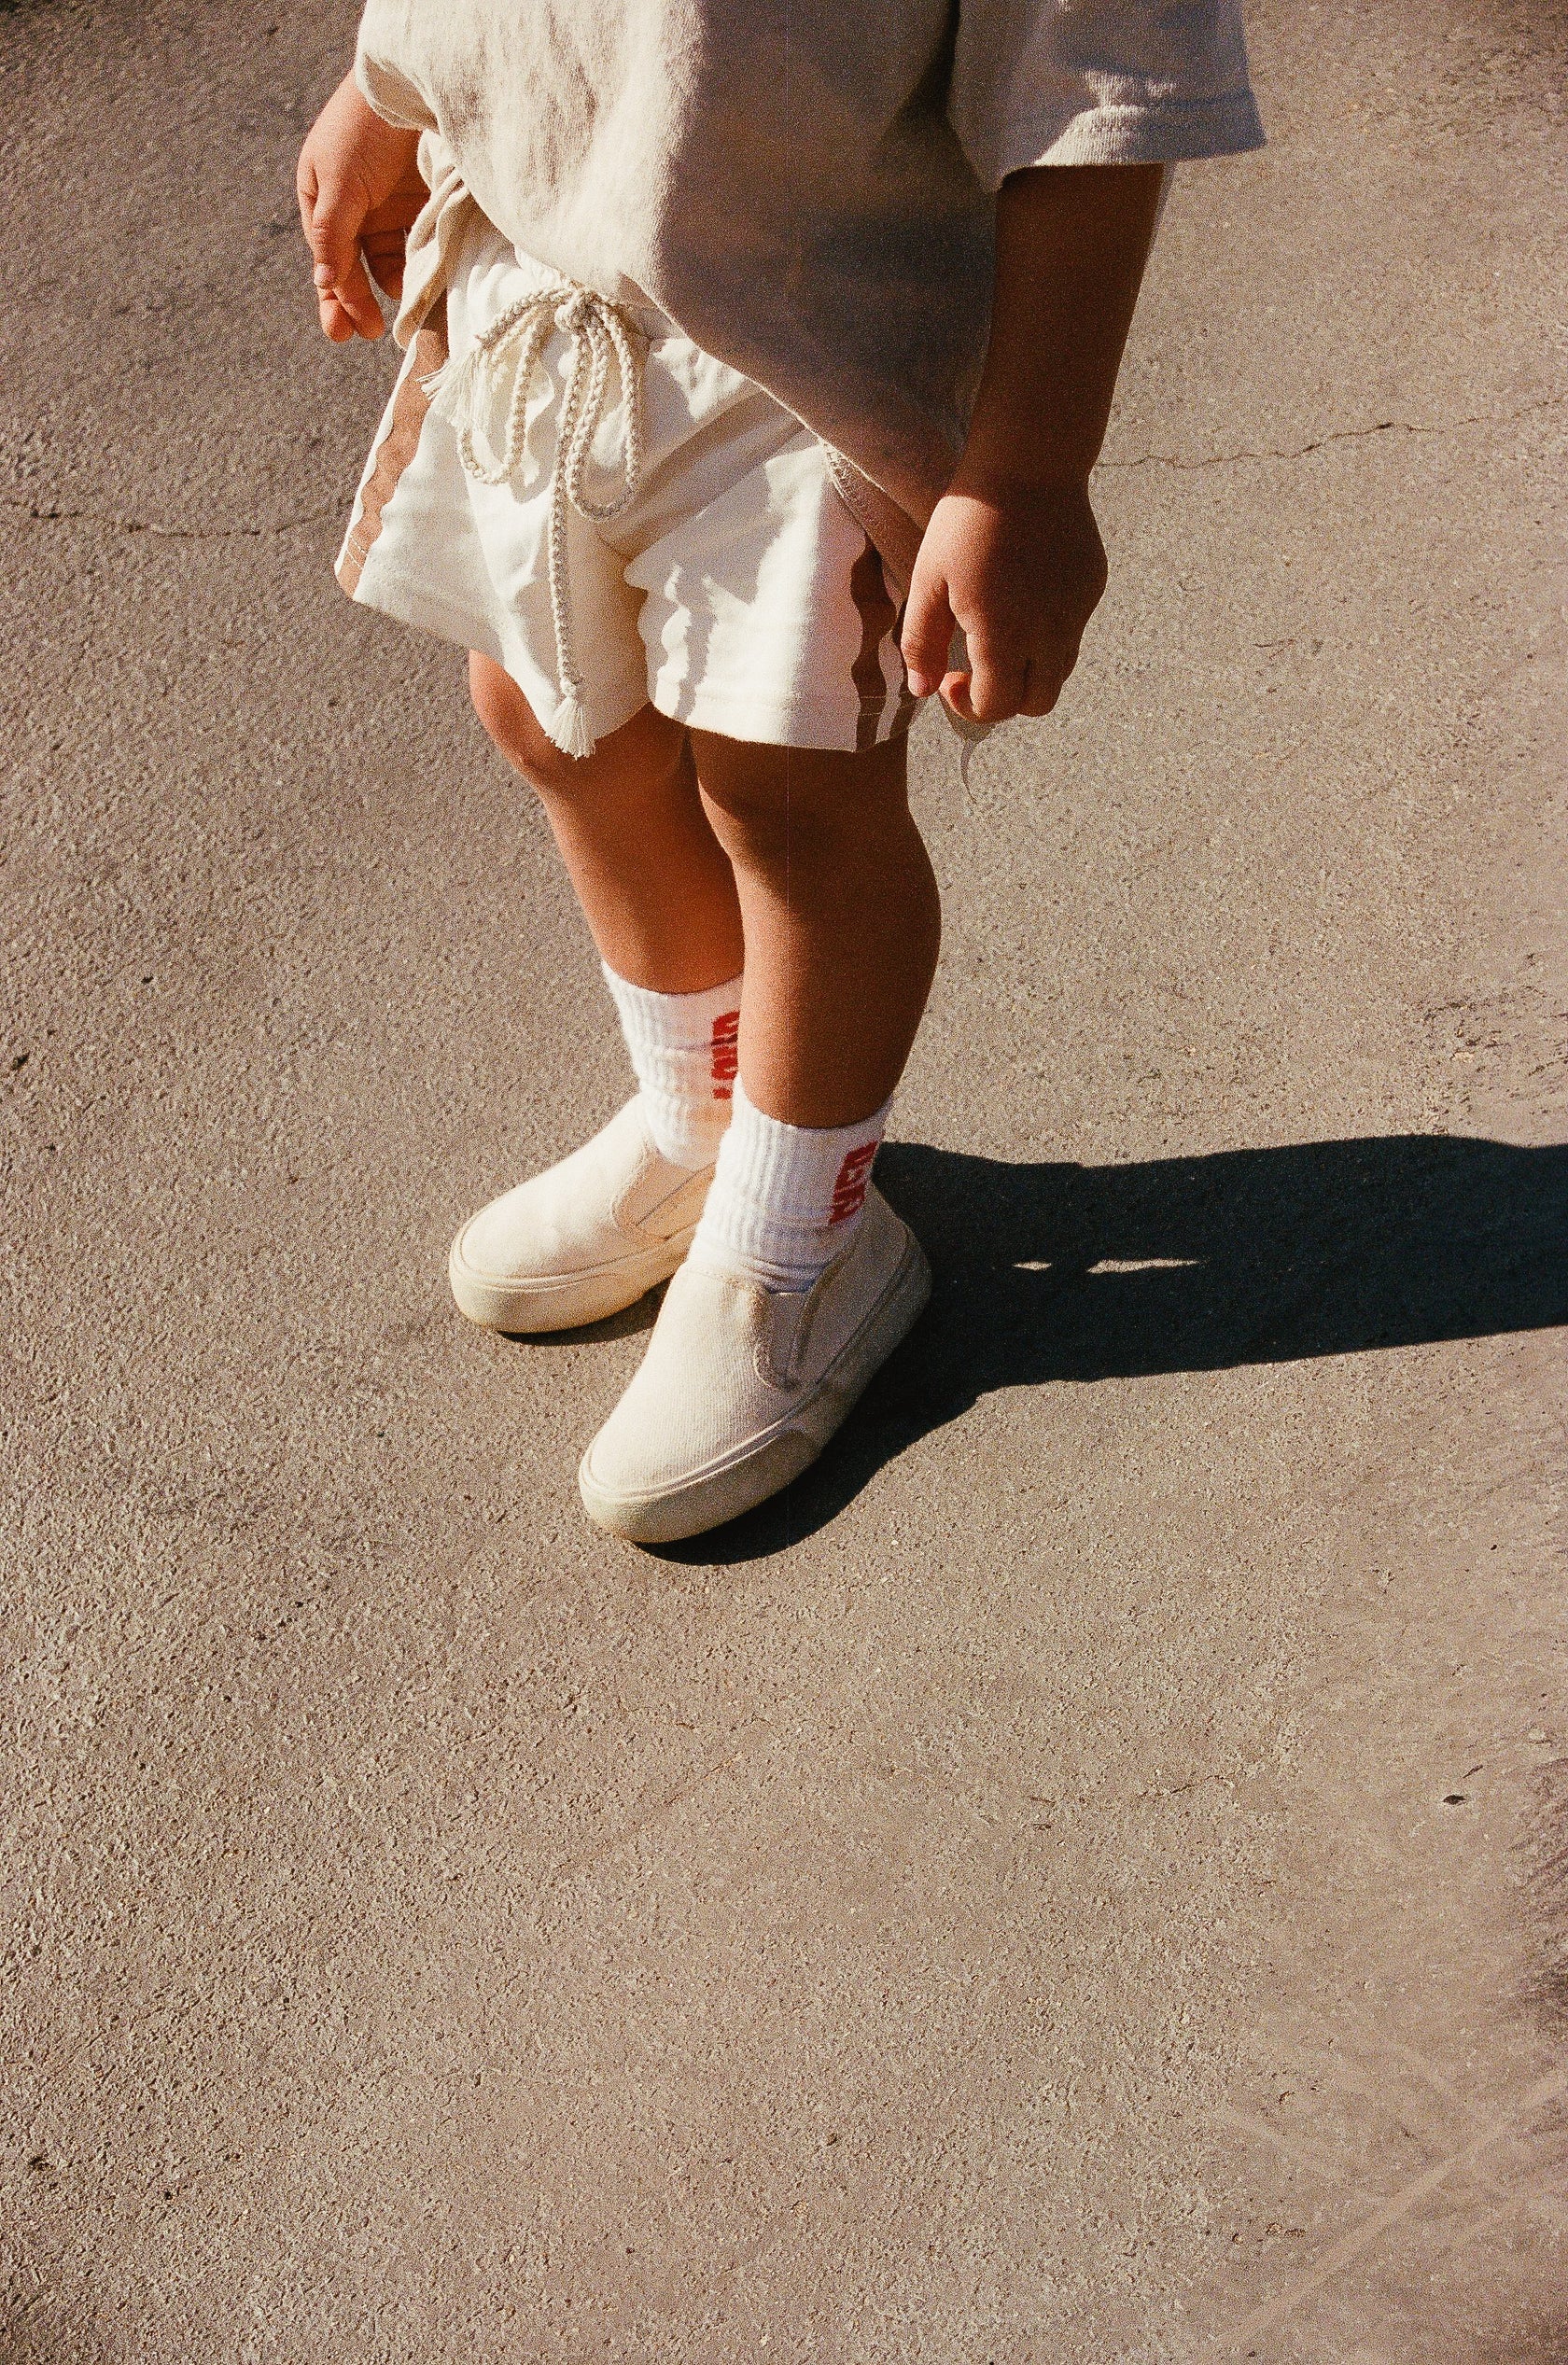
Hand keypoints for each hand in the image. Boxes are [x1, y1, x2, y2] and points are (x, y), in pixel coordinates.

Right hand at [296, 75, 426, 342]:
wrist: (410, 89)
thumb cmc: (362, 130)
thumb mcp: (338, 183)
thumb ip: (332, 234)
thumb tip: (322, 282)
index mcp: (321, 199)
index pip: (328, 260)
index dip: (336, 298)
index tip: (345, 333)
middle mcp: (353, 208)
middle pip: (354, 268)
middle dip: (357, 304)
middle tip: (367, 336)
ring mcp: (388, 207)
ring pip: (388, 262)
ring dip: (393, 289)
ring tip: (402, 315)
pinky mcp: (421, 205)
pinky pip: (418, 248)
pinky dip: (420, 270)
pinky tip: (424, 291)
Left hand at [900, 480, 1108, 724]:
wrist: (1028, 463)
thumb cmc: (968, 520)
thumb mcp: (929, 581)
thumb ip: (922, 642)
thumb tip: (922, 689)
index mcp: (1005, 635)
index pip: (997, 706)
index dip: (968, 706)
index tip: (950, 679)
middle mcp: (1050, 632)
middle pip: (1037, 704)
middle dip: (1005, 700)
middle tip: (977, 671)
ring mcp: (1077, 611)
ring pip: (1059, 671)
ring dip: (1028, 670)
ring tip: (1000, 633)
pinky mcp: (1092, 588)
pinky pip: (1072, 632)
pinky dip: (1048, 635)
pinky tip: (1024, 595)